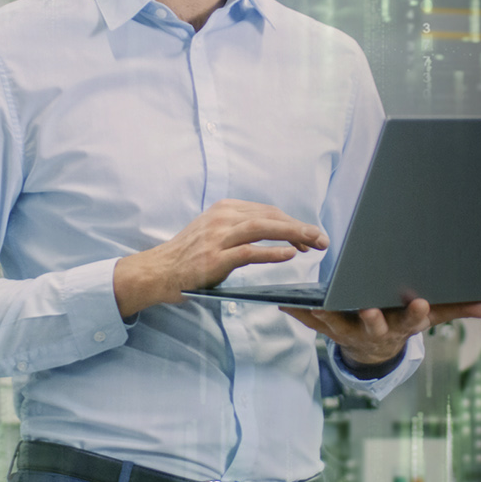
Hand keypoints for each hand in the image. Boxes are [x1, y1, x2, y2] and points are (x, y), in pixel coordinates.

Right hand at [113, 199, 328, 316]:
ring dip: (293, 234)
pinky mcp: (215, 258)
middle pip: (270, 217)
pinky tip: (290, 255)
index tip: (310, 236)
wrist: (158, 271)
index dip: (292, 223)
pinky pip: (249, 252)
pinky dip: (272, 252)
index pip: (268, 212)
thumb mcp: (214, 232)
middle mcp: (223, 218)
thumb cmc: (189, 256)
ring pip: (263, 229)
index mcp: (225, 209)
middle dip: (300, 227)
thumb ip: (240, 230)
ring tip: (314, 243)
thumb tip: (276, 233)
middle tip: (322, 240)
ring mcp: (218, 237)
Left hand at [280, 299, 480, 366]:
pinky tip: (285, 302)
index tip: (419, 302)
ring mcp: (351, 332)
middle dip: (372, 318)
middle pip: (375, 325)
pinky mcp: (328, 329)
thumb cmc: (403, 321)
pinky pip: (312, 323)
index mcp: (402, 325)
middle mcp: (376, 330)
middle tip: (369, 309)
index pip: (413, 321)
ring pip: (339, 325)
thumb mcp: (432, 316)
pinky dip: (299, 314)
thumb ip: (460, 310)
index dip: (416, 313)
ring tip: (317, 303)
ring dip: (327, 315)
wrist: (373, 350)